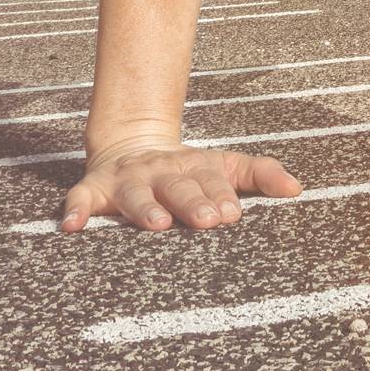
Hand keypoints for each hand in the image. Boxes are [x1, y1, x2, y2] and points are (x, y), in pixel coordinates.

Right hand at [57, 142, 305, 233]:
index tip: (232, 213)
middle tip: (208, 219)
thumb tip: (298, 189)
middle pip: (179, 187)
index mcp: (196, 167)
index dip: (221, 195)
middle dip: (193, 202)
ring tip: (156, 224)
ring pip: (136, 194)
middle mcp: (163, 171)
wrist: (133, 143)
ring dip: (145, 208)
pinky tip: (71, 227)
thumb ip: (260, 174)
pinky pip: (82, 198)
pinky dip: (76, 210)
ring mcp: (129, 179)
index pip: (213, 180)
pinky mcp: (96, 188)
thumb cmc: (188, 170)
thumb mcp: (225, 165)